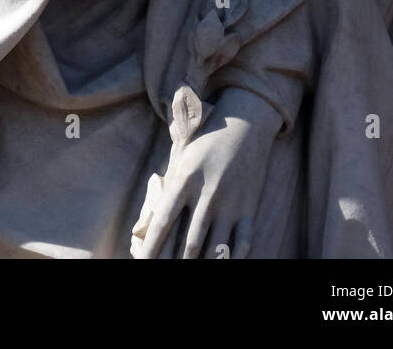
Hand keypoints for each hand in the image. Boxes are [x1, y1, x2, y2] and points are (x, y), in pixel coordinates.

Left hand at [133, 87, 281, 258]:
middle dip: (177, 263)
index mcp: (185, 179)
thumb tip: (152, 220)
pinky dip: (234, 259)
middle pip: (189, 244)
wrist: (246, 123)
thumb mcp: (182, 157)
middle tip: (166, 270)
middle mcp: (207, 194)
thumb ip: (170, 186)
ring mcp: (230, 204)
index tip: (143, 262)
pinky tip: (224, 264)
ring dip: (203, 265)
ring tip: (191, 270)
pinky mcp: (249, 209)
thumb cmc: (206, 141)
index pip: (163, 222)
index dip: (151, 248)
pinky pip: (243, 243)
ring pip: (216, 249)